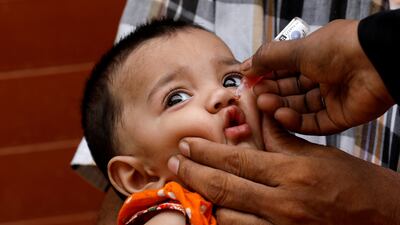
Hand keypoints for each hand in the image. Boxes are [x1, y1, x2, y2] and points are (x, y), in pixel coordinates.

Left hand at [168, 116, 399, 224]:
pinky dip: (226, 222)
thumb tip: (256, 119)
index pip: (237, 161)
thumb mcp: (318, 155)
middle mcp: (284, 203)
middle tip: (175, 162)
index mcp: (293, 173)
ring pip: (227, 216)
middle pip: (225, 187)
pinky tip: (216, 211)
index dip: (207, 152)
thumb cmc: (356, 185)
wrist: (385, 219)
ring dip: (206, 200)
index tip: (187, 145)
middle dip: (194, 173)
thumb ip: (281, 140)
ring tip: (191, 185)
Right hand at [241, 19, 393, 133]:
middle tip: (255, 96)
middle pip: (290, 90)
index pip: (284, 70)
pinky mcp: (340, 117)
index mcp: (315, 57)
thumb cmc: (339, 48)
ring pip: (299, 107)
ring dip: (280, 107)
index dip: (266, 76)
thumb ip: (268, 58)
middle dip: (271, 92)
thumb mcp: (297, 48)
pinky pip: (314, 122)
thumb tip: (245, 67)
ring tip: (264, 104)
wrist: (377, 62)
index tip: (249, 82)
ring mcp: (332, 98)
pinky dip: (296, 121)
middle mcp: (323, 77)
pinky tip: (281, 115)